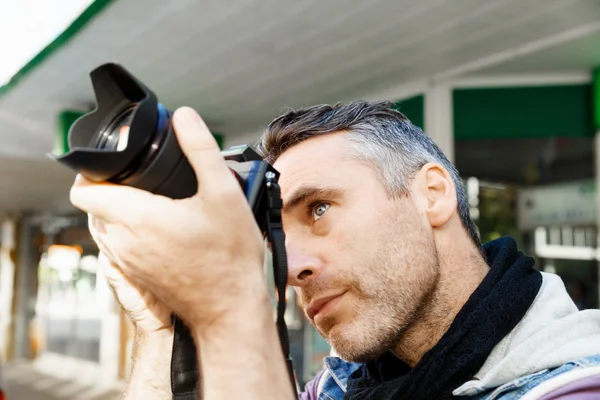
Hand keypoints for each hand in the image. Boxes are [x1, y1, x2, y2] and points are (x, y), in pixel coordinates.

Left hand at [70, 107, 266, 330]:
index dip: (90, 172)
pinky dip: (127, 231)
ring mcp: (128, 263)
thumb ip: (201, 149)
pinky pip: (117, 247)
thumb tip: (185, 116)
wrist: (230, 307)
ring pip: (103, 228)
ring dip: (116, 210)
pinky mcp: (137, 277)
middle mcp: (123, 242)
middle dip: (107, 188)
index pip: (83, 191)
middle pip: (92, 207)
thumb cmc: (229, 254)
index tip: (113, 163)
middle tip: (138, 177)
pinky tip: (160, 227)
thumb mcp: (224, 193)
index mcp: (137, 218)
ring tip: (149, 199)